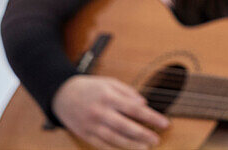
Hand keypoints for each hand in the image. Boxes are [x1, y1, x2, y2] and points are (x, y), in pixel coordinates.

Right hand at [52, 75, 169, 149]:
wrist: (62, 95)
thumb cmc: (90, 87)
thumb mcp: (110, 83)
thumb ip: (128, 92)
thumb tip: (143, 104)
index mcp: (109, 97)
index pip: (135, 109)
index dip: (152, 117)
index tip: (165, 123)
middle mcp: (101, 112)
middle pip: (127, 127)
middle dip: (144, 134)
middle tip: (157, 139)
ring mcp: (92, 125)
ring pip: (115, 139)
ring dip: (132, 145)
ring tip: (145, 148)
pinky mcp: (85, 135)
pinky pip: (102, 145)